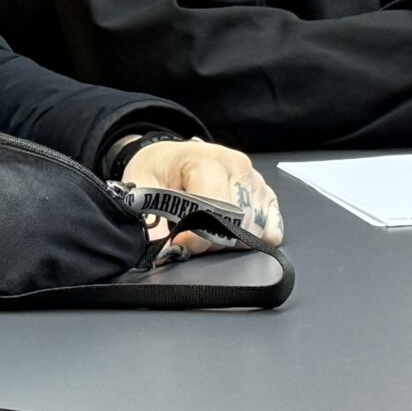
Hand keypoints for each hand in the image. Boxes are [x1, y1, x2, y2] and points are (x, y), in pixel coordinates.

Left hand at [122, 140, 283, 258]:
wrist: (168, 157)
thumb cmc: (158, 170)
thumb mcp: (140, 189)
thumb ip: (146, 222)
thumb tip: (158, 253)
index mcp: (207, 160)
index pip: (216, 210)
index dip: (197, 236)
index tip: (179, 245)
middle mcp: (238, 167)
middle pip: (237, 224)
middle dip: (211, 241)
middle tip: (188, 238)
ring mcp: (256, 181)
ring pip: (255, 231)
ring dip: (229, 242)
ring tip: (205, 230)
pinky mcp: (266, 195)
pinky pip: (270, 230)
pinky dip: (250, 238)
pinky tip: (228, 231)